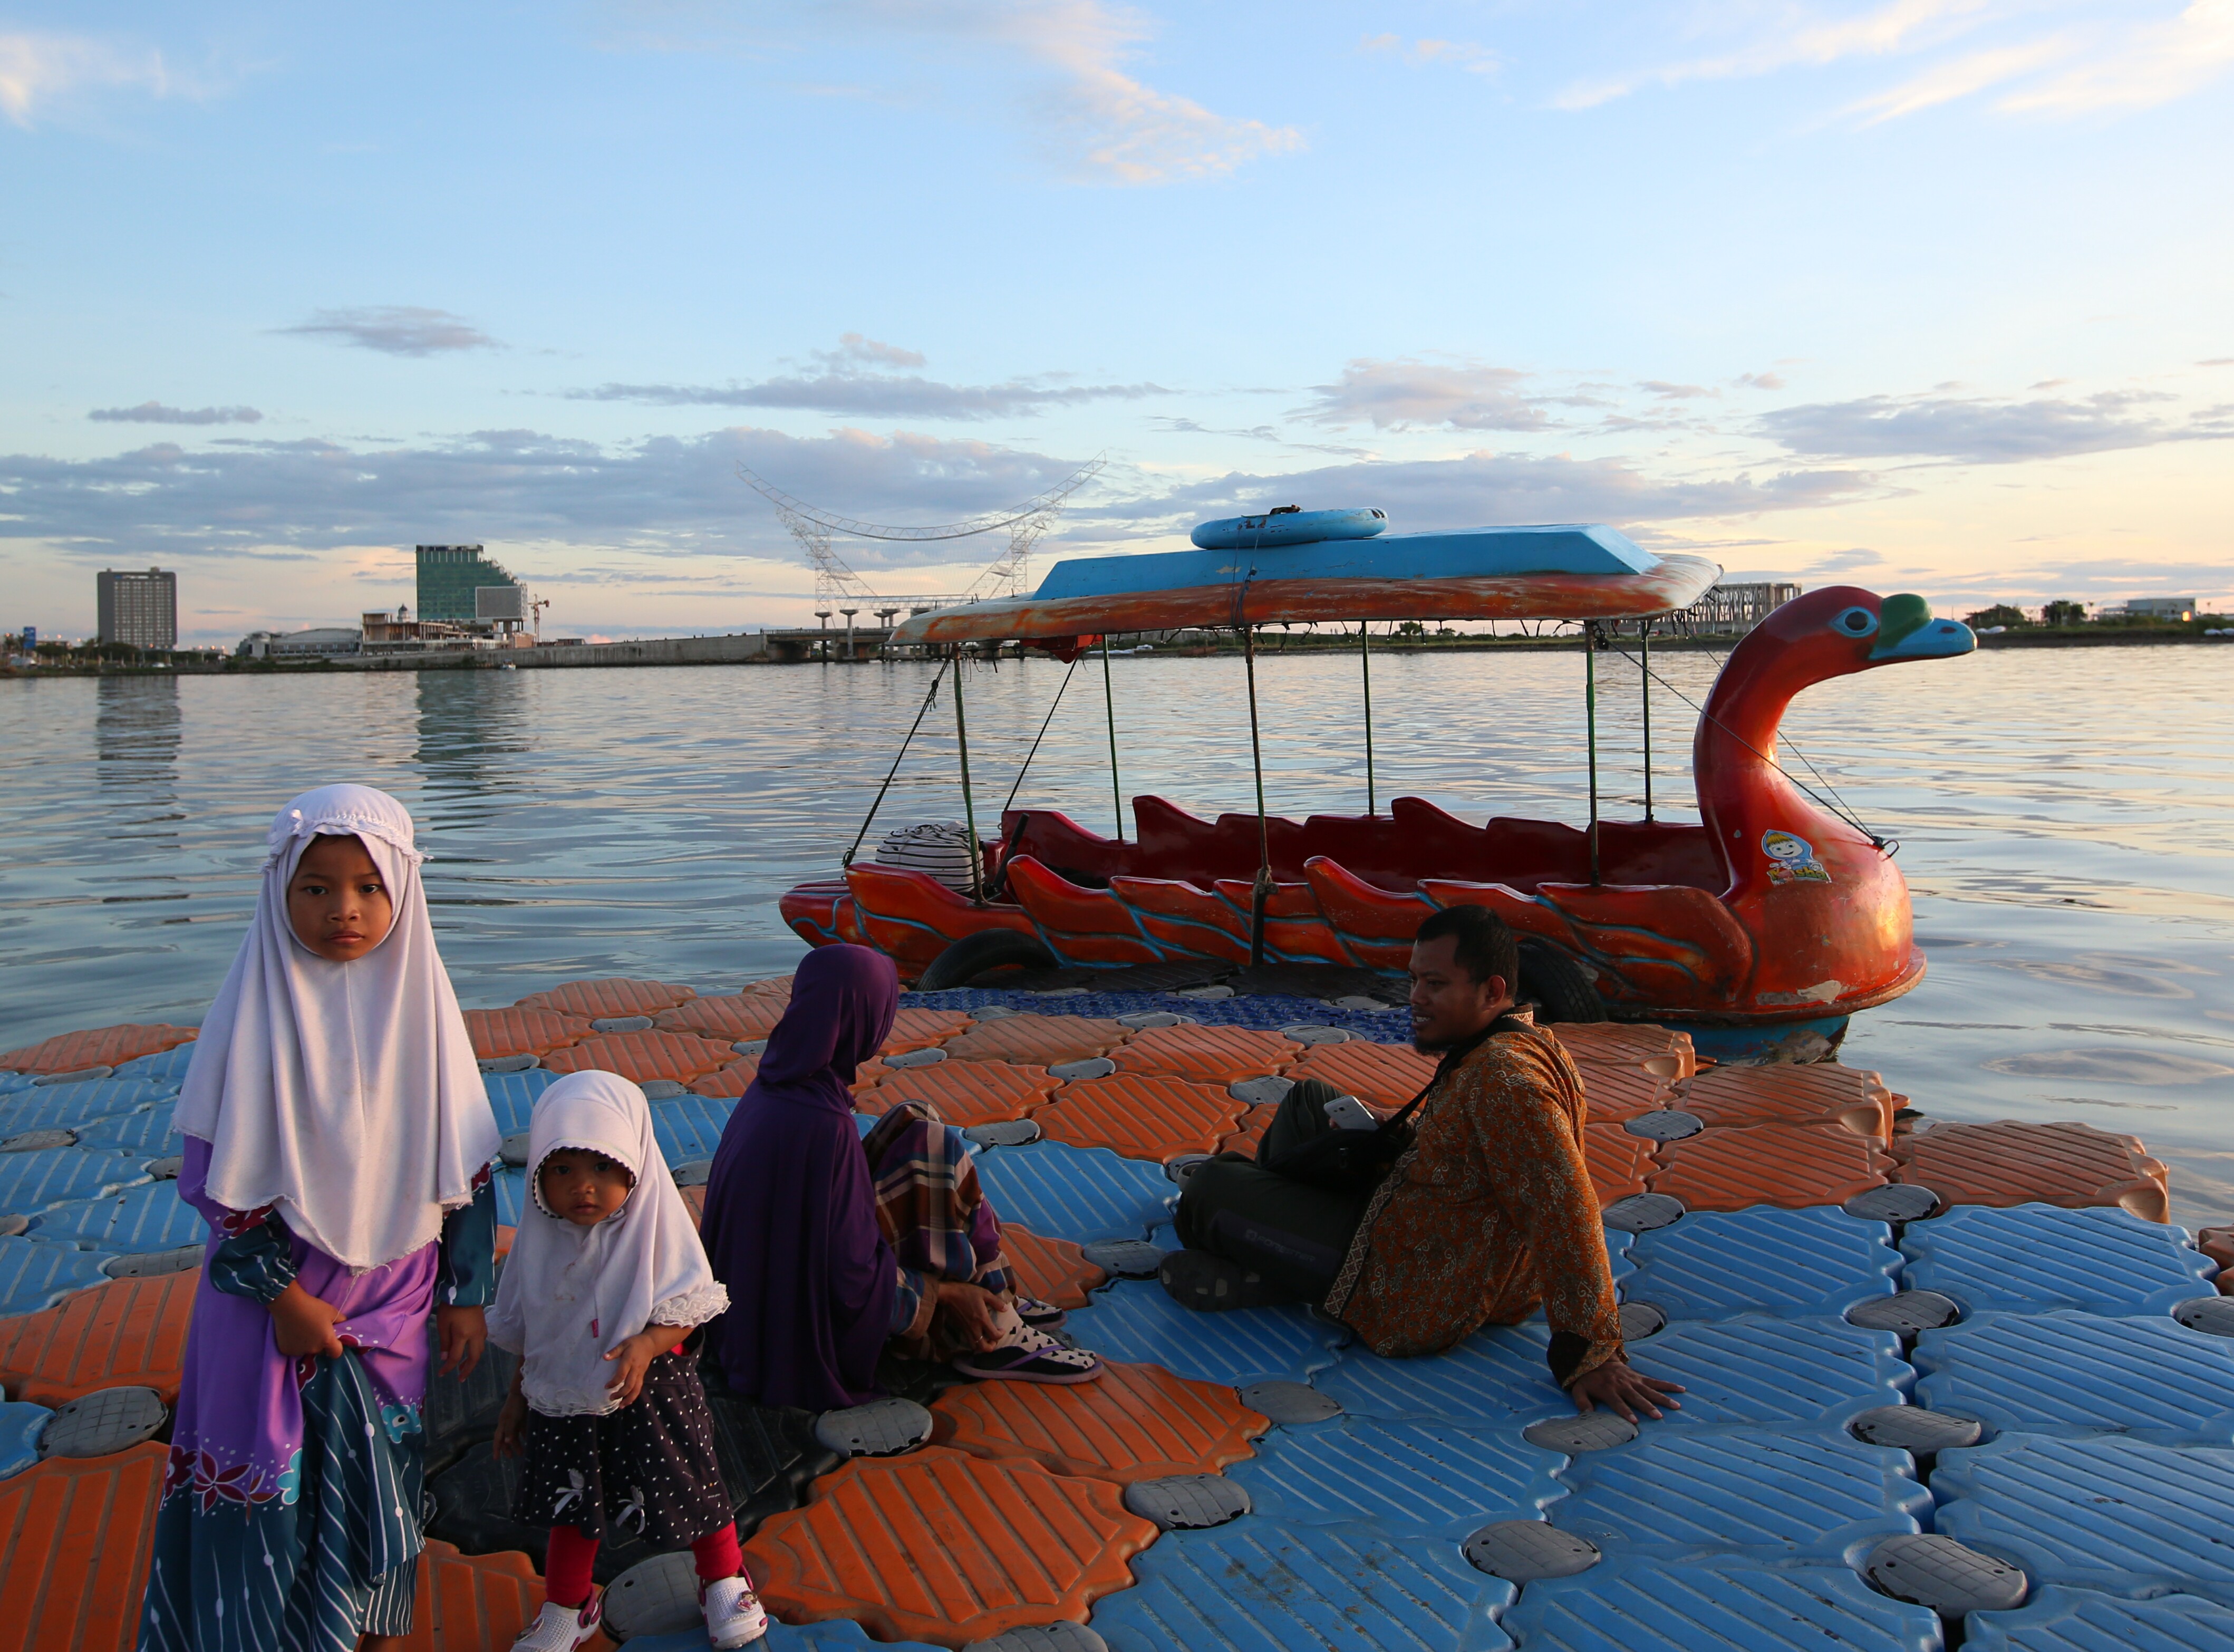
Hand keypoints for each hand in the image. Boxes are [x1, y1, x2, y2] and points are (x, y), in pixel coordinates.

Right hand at [269, 1281, 345, 1359]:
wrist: (288, 1305)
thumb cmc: (312, 1307)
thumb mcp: (332, 1311)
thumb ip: (341, 1320)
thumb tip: (342, 1326)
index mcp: (327, 1341)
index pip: (336, 1353)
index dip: (336, 1347)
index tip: (333, 1340)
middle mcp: (313, 1349)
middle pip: (321, 1350)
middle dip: (321, 1343)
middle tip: (316, 1330)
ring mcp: (298, 1351)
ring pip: (307, 1350)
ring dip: (307, 1344)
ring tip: (302, 1329)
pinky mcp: (286, 1350)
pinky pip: (294, 1349)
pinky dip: (295, 1343)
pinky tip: (292, 1332)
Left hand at [435, 1305, 486, 1380]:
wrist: (466, 1290)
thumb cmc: (451, 1307)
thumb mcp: (443, 1324)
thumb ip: (444, 1342)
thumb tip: (444, 1358)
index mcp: (462, 1335)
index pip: (456, 1357)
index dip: (448, 1367)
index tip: (441, 1374)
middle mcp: (475, 1335)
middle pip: (474, 1358)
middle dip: (467, 1370)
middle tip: (460, 1378)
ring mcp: (481, 1330)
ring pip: (480, 1350)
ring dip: (472, 1360)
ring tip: (464, 1366)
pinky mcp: (484, 1326)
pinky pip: (481, 1342)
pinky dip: (476, 1350)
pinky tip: (470, 1350)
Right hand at [493, 1388, 528, 1458]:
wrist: (523, 1392)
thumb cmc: (515, 1406)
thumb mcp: (512, 1419)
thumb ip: (509, 1430)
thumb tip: (507, 1442)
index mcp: (502, 1424)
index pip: (498, 1439)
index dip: (496, 1449)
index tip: (496, 1459)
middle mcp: (507, 1424)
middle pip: (506, 1439)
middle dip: (508, 1448)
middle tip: (511, 1457)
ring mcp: (515, 1421)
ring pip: (514, 1435)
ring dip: (517, 1444)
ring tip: (522, 1453)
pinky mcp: (522, 1418)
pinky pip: (522, 1430)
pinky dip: (524, 1436)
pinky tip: (528, 1441)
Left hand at [603, 1328, 673, 1406]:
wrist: (650, 1344)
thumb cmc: (635, 1343)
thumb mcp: (624, 1344)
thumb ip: (614, 1351)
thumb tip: (604, 1358)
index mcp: (630, 1360)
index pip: (621, 1374)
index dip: (614, 1382)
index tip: (606, 1387)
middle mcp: (636, 1369)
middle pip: (629, 1385)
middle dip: (621, 1394)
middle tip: (611, 1398)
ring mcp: (640, 1373)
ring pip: (636, 1389)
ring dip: (629, 1398)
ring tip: (621, 1406)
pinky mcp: (642, 1375)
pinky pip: (639, 1387)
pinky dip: (633, 1396)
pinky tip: (627, 1401)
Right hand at [936, 1281, 1003, 1351]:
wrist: (949, 1294)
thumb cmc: (967, 1292)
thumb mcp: (984, 1293)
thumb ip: (996, 1302)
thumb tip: (1005, 1308)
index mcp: (982, 1319)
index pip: (994, 1335)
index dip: (1000, 1335)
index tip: (1001, 1330)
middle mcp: (974, 1328)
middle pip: (983, 1347)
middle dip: (991, 1347)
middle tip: (993, 1339)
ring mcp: (966, 1330)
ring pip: (974, 1346)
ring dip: (981, 1346)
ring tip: (985, 1338)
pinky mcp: (960, 1329)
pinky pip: (968, 1340)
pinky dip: (974, 1341)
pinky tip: (976, 1333)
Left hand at [1568, 1360, 1684, 1422]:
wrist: (1597, 1359)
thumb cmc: (1589, 1379)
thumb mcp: (1579, 1389)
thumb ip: (1581, 1401)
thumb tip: (1586, 1414)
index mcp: (1609, 1390)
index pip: (1618, 1403)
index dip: (1625, 1411)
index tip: (1634, 1421)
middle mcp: (1623, 1385)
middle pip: (1636, 1398)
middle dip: (1647, 1407)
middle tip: (1658, 1416)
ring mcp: (1633, 1381)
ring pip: (1650, 1390)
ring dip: (1662, 1398)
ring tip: (1676, 1406)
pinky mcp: (1640, 1377)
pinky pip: (1656, 1381)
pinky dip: (1668, 1385)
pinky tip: (1681, 1389)